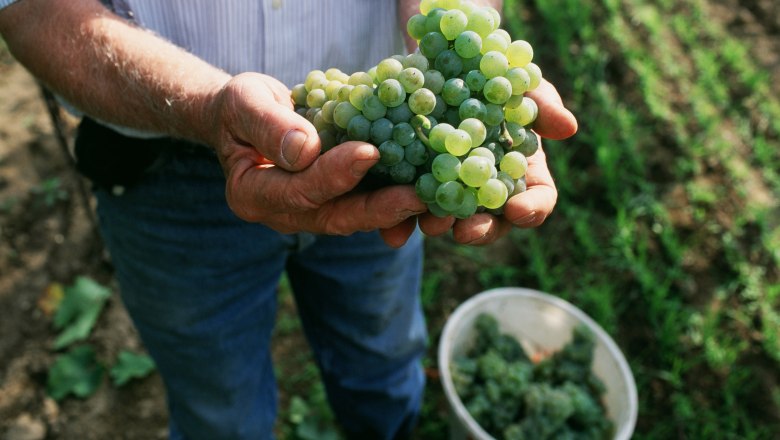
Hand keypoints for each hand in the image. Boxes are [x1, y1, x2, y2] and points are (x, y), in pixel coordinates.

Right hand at [209, 73, 426, 242]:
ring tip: (432, 198)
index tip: (369, 151)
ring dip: (395, 210)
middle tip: (417, 197)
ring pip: (357, 217)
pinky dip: (396, 199)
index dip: (334, 175)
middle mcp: (285, 214)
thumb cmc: (241, 107)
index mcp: (252, 195)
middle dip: (378, 209)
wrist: (250, 117)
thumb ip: (269, 125)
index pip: (297, 191)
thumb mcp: (244, 103)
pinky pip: (368, 204)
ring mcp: (312, 213)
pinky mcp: (337, 202)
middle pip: (335, 217)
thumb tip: (305, 149)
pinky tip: (427, 188)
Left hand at [416, 78, 577, 244]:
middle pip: (492, 223)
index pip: (537, 200)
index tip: (519, 210)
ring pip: (449, 222)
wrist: (438, 66)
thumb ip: (541, 104)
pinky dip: (400, 223)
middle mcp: (487, 191)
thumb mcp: (517, 83)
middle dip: (481, 230)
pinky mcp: (412, 188)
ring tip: (430, 222)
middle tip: (466, 231)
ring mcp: (450, 193)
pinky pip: (408, 213)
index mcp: (521, 173)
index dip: (531, 208)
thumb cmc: (490, 78)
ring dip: (440, 226)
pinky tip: (390, 231)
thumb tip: (568, 128)